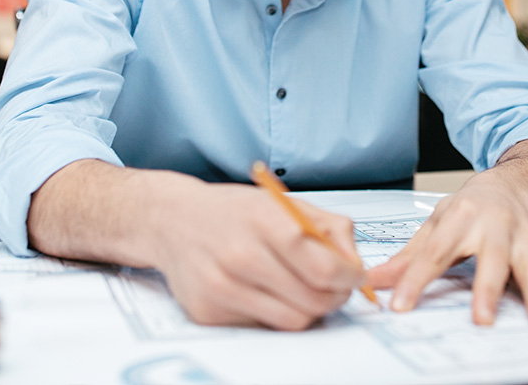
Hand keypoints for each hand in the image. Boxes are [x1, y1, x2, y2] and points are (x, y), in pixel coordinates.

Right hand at [151, 180, 365, 329]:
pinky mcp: (207, 312)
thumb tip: (355, 264)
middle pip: (314, 300)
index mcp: (264, 222)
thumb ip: (329, 227)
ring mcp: (221, 287)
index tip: (354, 276)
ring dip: (308, 309)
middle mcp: (240, 256)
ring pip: (292, 320)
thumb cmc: (233, 212)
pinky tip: (264, 290)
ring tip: (302, 288)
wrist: (172, 220)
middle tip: (333, 286)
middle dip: (334, 296)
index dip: (350, 278)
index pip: (325, 268)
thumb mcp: (284, 202)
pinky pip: (262, 325)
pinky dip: (273, 312)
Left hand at [367, 170, 527, 325]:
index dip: (416, 279)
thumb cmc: (466, 209)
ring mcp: (525, 236)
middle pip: (491, 259)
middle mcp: (496, 225)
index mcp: (460, 218)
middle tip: (482, 318)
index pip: (434, 253)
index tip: (401, 305)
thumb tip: (374, 282)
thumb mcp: (432, 226)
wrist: (507, 185)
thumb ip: (406, 258)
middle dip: (488, 288)